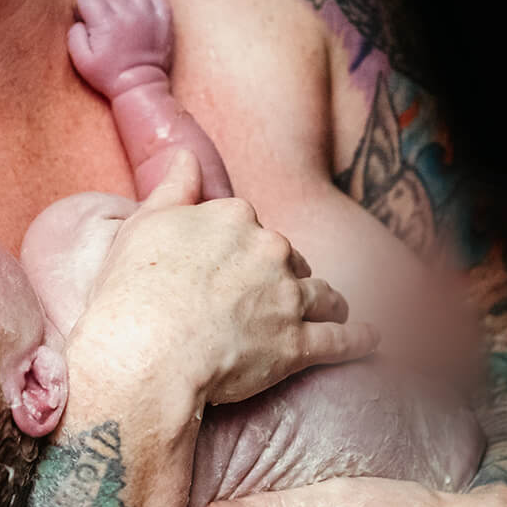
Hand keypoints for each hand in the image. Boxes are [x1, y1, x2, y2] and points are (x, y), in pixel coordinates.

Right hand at [67, 0, 172, 96]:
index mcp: (105, 20)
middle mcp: (127, 12)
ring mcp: (148, 15)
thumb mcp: (81, 61)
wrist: (140, 87)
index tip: (88, 23)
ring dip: (125, 1)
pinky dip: (150, 5)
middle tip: (106, 30)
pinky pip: (158, 0)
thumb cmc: (108, 76)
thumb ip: (74, 36)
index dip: (84, 8)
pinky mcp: (163, 21)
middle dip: (103, 8)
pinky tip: (143, 18)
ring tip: (124, 18)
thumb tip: (80, 22)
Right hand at [75, 150, 375, 405]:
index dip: (242, 246)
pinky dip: (359, 339)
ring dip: (329, 301)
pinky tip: (371, 339)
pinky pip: (340, 340)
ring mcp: (287, 298)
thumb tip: (185, 156)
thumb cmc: (135, 288)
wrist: (147, 350)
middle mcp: (269, 251)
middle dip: (285, 274)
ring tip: (335, 310)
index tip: (234, 263)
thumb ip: (174, 186)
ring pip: (321, 295)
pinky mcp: (297, 345)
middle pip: (288, 259)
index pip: (249, 226)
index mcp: (235, 218)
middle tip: (271, 296)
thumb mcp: (146, 222)